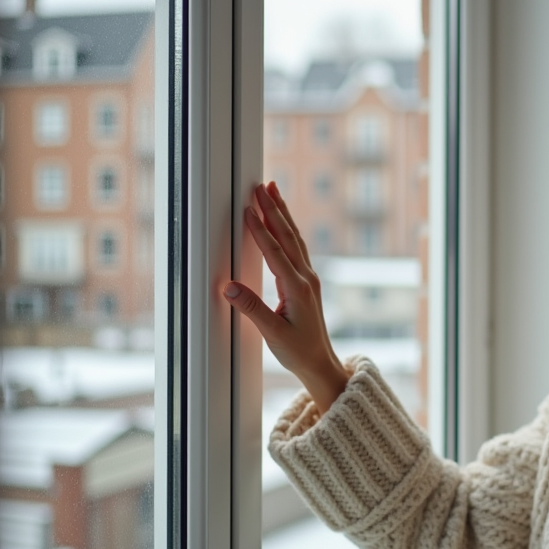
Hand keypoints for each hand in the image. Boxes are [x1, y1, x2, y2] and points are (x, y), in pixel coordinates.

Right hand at [222, 181, 348, 412]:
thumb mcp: (272, 333)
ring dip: (282, 213)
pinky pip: (296, 247)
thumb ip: (251, 309)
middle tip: (262, 185)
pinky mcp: (306, 282)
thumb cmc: (297, 351)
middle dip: (274, 209)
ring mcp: (308, 278)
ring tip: (273, 190)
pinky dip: (287, 229)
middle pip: (288, 236)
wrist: (319, 362)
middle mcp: (306, 278)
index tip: (249, 208)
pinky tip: (281, 220)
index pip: (276, 252)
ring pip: (294, 238)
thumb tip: (228, 287)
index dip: (261, 229)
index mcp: (297, 288)